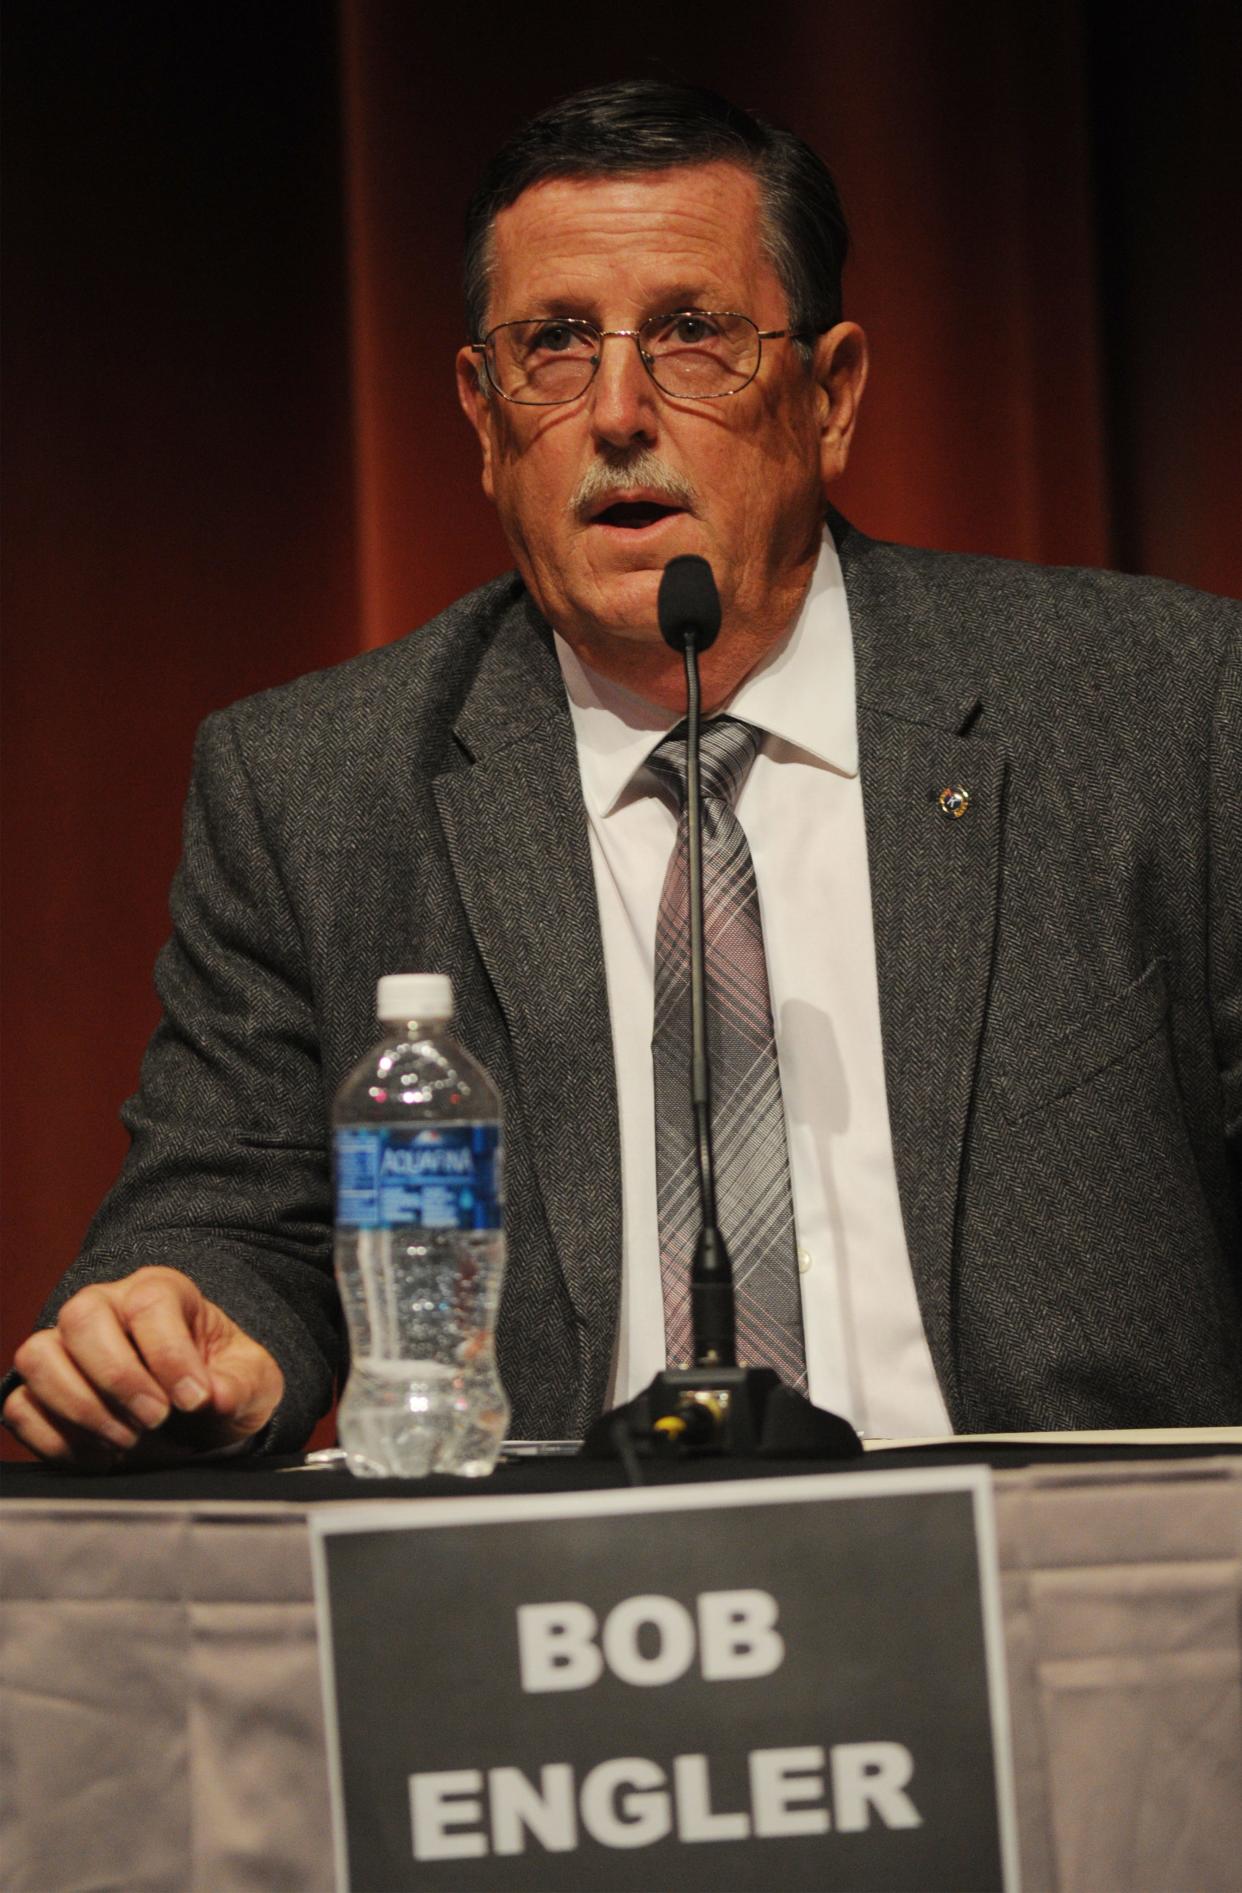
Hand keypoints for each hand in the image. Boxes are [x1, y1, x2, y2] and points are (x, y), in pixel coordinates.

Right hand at [3, 1266, 284, 1464]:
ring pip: (38, 1357)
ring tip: (127, 1442)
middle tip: (156, 1420)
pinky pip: (19, 1408)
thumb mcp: (252, 1382)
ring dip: (81, 1408)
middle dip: (118, 1378)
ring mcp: (64, 1347)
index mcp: (160, 1292)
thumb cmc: (221, 1384)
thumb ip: (241, 1385)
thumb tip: (215, 1397)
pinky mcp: (39, 1393)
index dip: (169, 1354)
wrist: (195, 1416)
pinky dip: (56, 1439)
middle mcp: (104, 1307)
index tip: (194, 1400)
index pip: (149, 1303)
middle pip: (82, 1318)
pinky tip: (101, 1456)